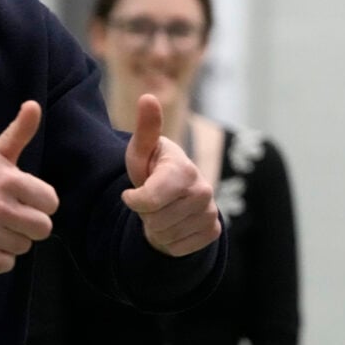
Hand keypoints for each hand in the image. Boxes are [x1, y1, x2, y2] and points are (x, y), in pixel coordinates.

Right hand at [0, 101, 58, 272]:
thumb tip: (34, 105)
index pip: (51, 202)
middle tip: (9, 216)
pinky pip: (5, 265)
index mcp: (8, 180)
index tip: (23, 199)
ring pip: (24, 248)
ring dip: (12, 241)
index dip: (40, 203)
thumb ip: (19, 132)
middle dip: (29, 225)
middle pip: (43, 229)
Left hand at [122, 94, 220, 255]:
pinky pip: (178, 248)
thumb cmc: (152, 168)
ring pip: (166, 237)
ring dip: (157, 228)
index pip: (149, 201)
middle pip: (156, 221)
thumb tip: (148, 96)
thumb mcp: (141, 150)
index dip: (133, 201)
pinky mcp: (214, 231)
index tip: (131, 194)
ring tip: (162, 210)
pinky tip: (173, 223)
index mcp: (183, 169)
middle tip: (152, 201)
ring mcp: (211, 212)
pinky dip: (170, 241)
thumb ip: (146, 128)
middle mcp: (203, 191)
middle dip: (146, 215)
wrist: (174, 193)